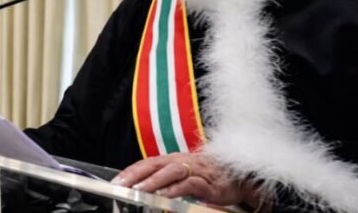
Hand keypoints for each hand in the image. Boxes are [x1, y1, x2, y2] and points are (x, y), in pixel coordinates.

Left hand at [111, 153, 262, 207]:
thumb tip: (146, 190)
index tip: (116, 182)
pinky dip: (176, 190)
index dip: (131, 171)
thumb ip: (166, 181)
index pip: (147, 163)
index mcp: (173, 159)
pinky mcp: (209, 182)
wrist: (241, 176)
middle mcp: (182, 161)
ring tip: (138, 191)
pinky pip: (190, 184)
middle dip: (136, 175)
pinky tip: (164, 197)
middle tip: (121, 186)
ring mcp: (196, 170)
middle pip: (154, 165)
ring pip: (170, 172)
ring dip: (152, 182)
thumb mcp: (184, 176)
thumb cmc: (209, 176)